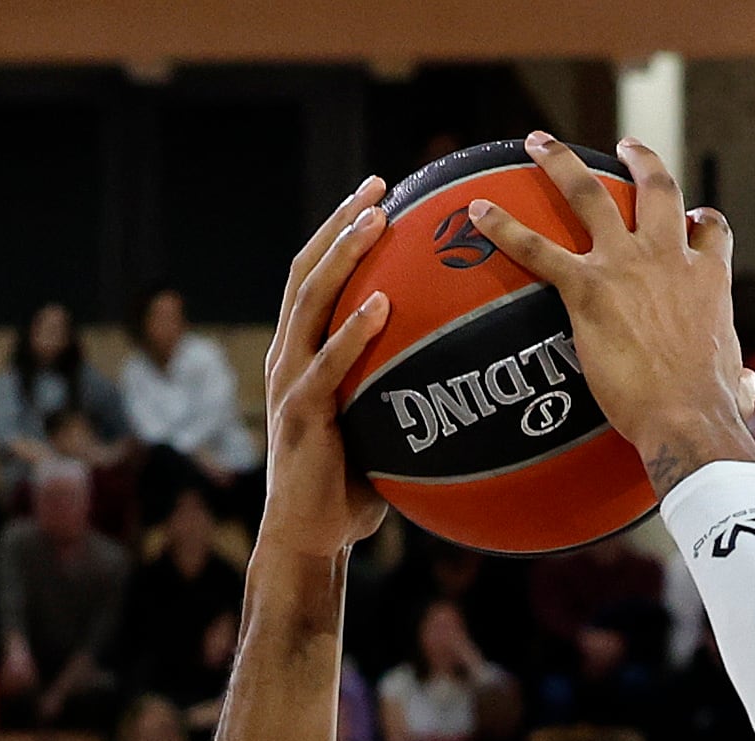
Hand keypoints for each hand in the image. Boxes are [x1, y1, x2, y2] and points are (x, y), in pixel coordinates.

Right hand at [256, 180, 398, 563]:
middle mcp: (288, 355)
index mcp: (302, 352)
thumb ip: (401, 390)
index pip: (318, 275)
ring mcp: (289, 382)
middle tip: (379, 185)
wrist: (309, 540)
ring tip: (375, 221)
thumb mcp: (380, 426)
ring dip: (343, 256)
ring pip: (310, 301)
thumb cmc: (350, 488)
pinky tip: (380, 306)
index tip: (380, 192)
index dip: (342, 230)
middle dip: (341, 222)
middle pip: (309, 270)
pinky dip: (352, 332)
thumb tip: (466, 372)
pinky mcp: (299, 415)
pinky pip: (327, 365)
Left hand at [470, 137, 750, 489]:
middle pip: (656, 189)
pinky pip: (538, 249)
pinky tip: (476, 212)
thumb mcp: (734, 386)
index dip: (700, 221)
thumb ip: (735, 378)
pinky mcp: (588, 290)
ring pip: (590, 195)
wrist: (686, 417)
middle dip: (640, 160)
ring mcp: (626, 267)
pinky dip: (504, 228)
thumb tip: (740, 385)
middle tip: (625, 146)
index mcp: (708, 279)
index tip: (693, 218)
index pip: (709, 232)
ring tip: (539, 142)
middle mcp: (669, 257)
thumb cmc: (712, 410)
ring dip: (561, 163)